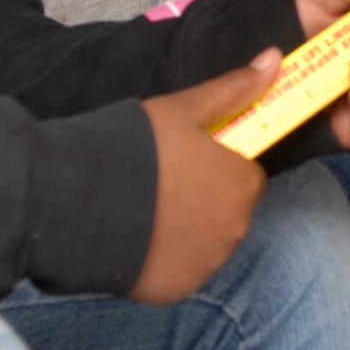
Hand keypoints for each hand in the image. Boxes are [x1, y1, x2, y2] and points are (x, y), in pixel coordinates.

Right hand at [132, 49, 276, 303]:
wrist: (75, 199)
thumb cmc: (135, 147)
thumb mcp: (185, 109)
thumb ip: (234, 89)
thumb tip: (274, 60)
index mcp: (243, 184)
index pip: (247, 177)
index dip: (219, 167)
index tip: (189, 162)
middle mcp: (234, 230)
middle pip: (229, 212)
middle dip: (205, 200)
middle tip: (162, 185)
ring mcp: (206, 264)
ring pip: (207, 244)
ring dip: (188, 232)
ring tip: (147, 210)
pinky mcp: (176, 289)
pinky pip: (181, 272)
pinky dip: (166, 261)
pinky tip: (139, 238)